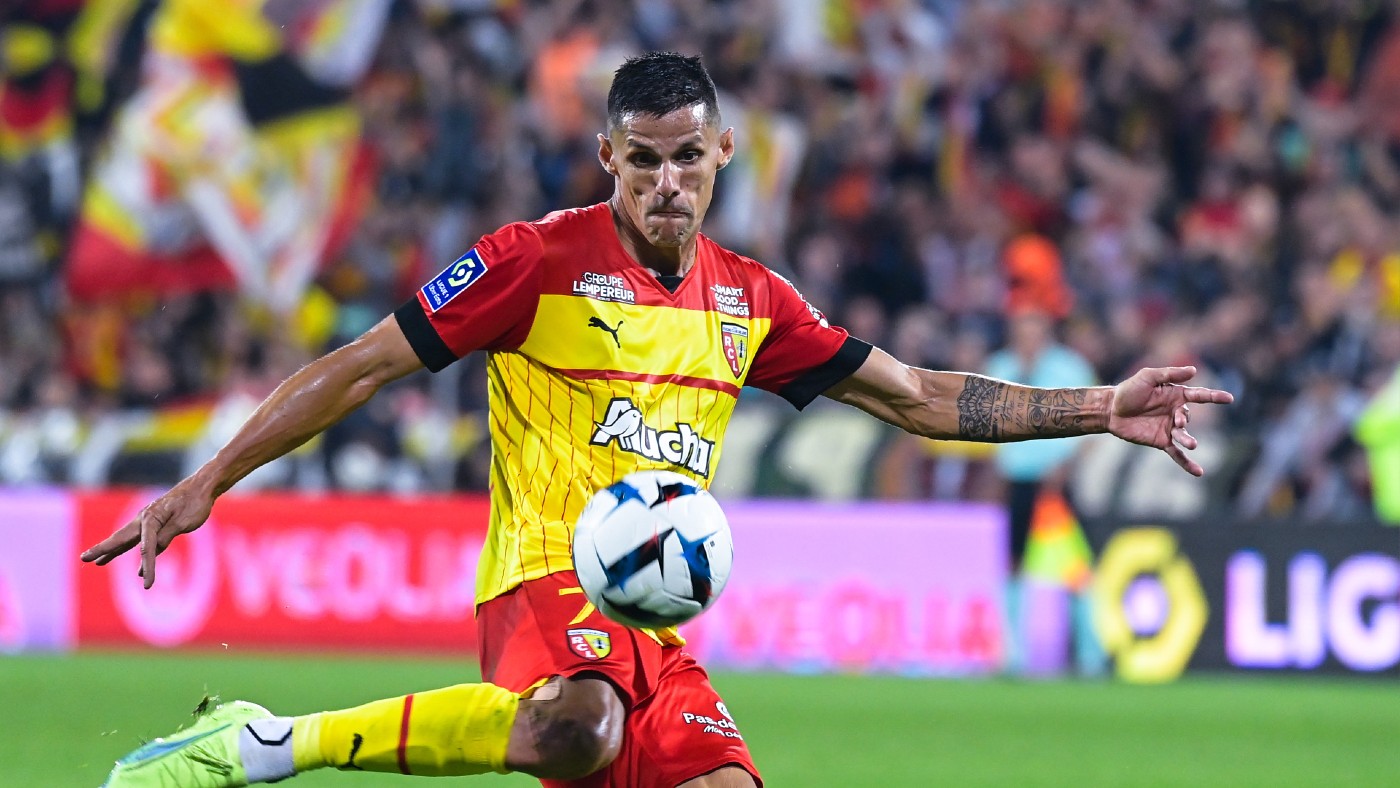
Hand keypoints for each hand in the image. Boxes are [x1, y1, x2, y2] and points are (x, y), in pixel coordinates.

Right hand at [79, 478, 215, 587]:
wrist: (202, 486)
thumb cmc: (195, 502)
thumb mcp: (184, 521)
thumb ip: (166, 535)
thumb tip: (152, 550)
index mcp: (152, 518)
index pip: (146, 548)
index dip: (146, 567)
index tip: (147, 585)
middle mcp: (145, 518)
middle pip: (121, 538)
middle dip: (102, 549)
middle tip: (84, 558)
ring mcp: (149, 520)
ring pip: (127, 538)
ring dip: (112, 551)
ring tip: (97, 561)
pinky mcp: (156, 522)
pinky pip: (140, 540)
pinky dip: (133, 551)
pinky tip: (136, 567)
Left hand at [1109, 366, 1233, 476]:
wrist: (1110, 410)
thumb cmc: (1128, 390)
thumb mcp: (1148, 376)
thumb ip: (1169, 374)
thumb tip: (1194, 370)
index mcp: (1176, 395)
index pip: (1199, 396)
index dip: (1214, 397)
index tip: (1229, 399)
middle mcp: (1175, 412)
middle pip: (1187, 417)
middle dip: (1184, 419)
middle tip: (1178, 421)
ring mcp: (1169, 428)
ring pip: (1184, 436)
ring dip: (1188, 440)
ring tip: (1191, 444)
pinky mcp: (1160, 441)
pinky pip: (1176, 454)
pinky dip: (1187, 463)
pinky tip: (1199, 472)